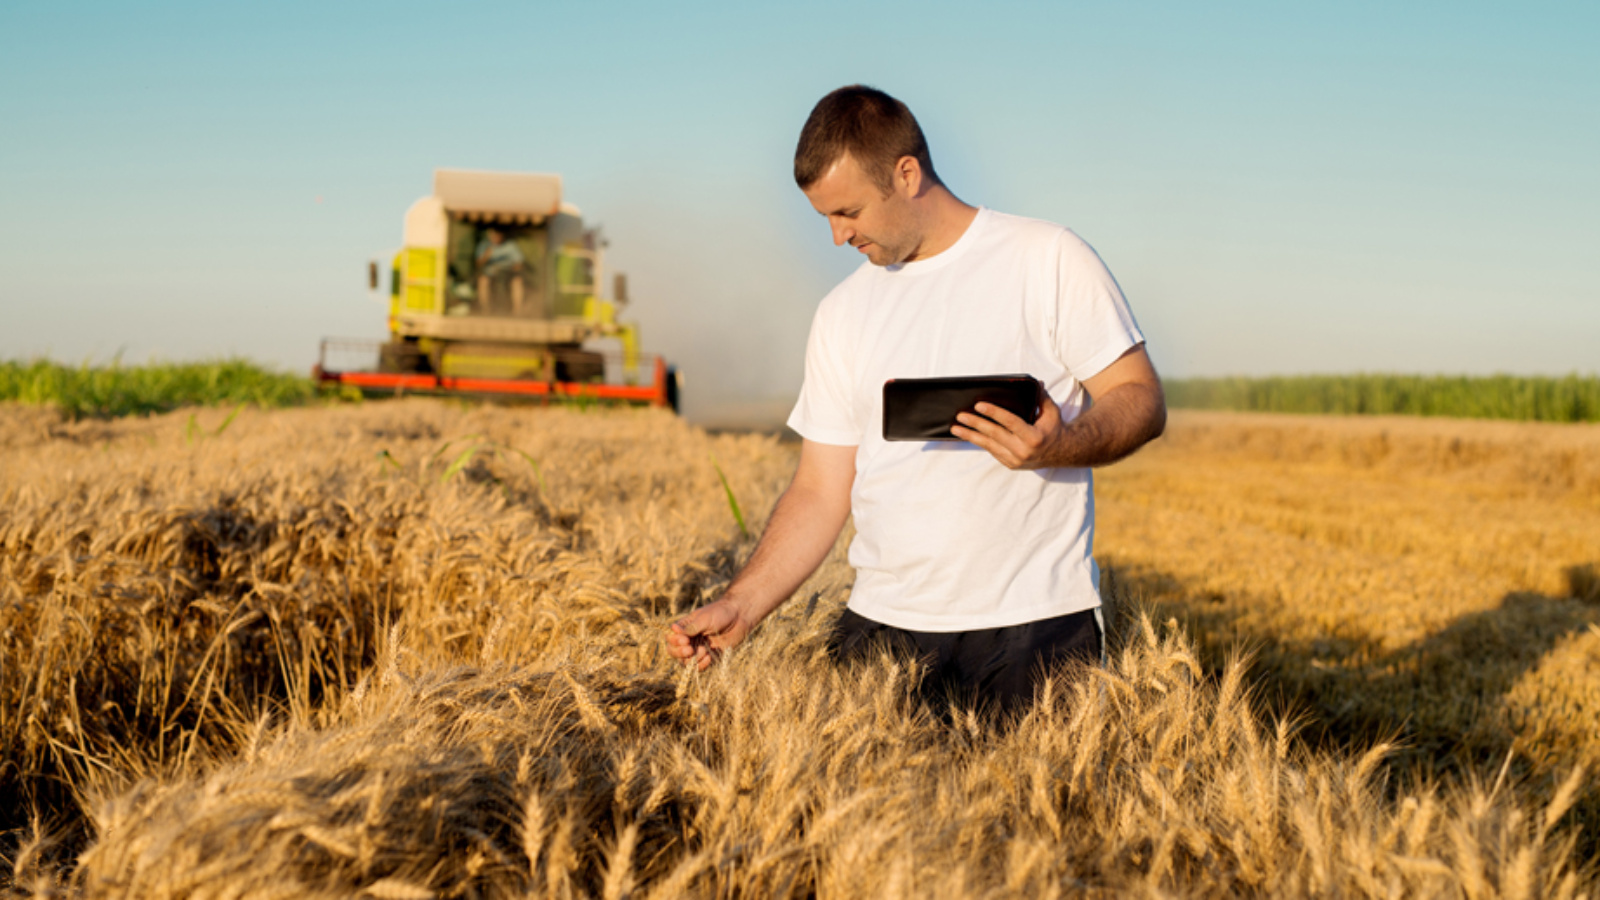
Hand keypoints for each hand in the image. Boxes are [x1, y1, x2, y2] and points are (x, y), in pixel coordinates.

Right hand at [666, 597, 754, 670]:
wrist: (740, 617)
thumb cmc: (721, 613)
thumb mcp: (704, 618)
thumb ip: (690, 627)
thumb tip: (673, 629)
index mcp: (685, 628)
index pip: (670, 638)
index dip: (674, 642)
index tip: (685, 640)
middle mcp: (689, 640)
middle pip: (674, 652)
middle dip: (680, 653)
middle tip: (690, 649)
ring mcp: (698, 649)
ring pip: (685, 662)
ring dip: (692, 659)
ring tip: (704, 650)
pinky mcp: (709, 657)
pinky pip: (699, 667)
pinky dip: (701, 665)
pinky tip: (709, 656)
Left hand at [951, 391, 1065, 469]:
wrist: (1061, 453)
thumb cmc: (1053, 428)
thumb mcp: (1051, 412)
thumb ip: (1042, 397)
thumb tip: (1035, 382)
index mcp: (1034, 436)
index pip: (1010, 422)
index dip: (994, 413)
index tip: (978, 405)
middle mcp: (1024, 451)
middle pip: (994, 434)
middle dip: (976, 424)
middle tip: (960, 416)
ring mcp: (1016, 460)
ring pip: (989, 445)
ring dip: (970, 436)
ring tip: (956, 428)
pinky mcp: (1010, 464)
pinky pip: (992, 451)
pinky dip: (980, 442)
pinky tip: (968, 435)